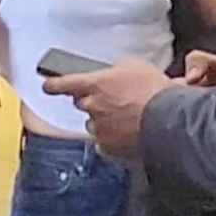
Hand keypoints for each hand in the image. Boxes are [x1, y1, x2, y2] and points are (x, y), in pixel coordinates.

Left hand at [44, 59, 172, 156]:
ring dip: (106, 122)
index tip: (47, 86)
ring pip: (95, 125)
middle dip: (94, 103)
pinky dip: (114, 140)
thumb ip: (116, 70)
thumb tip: (112, 74)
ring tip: (130, 119)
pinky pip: (105, 144)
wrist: (169, 123)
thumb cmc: (155, 92)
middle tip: (116, 102)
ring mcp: (99, 130)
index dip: (53, 84)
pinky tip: (130, 135)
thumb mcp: (136, 66)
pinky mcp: (109, 149)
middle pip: (83, 104)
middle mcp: (92, 107)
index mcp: (95, 84)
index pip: (64, 83)